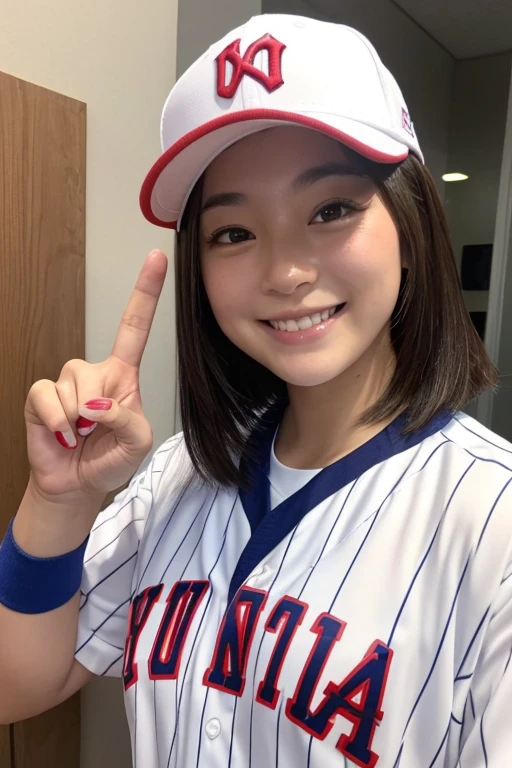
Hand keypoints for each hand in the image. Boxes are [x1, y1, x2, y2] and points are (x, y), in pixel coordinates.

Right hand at [24, 250, 167, 505]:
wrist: (77, 483)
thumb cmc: (111, 458)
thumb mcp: (138, 443)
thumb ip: (129, 421)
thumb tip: (96, 405)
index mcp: (124, 375)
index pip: (134, 327)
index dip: (146, 292)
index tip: (157, 256)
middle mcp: (95, 372)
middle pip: (96, 370)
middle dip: (97, 409)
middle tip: (96, 432)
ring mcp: (66, 382)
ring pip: (72, 383)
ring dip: (77, 420)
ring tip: (80, 434)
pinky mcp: (41, 395)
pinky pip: (47, 396)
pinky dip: (56, 422)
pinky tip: (62, 435)